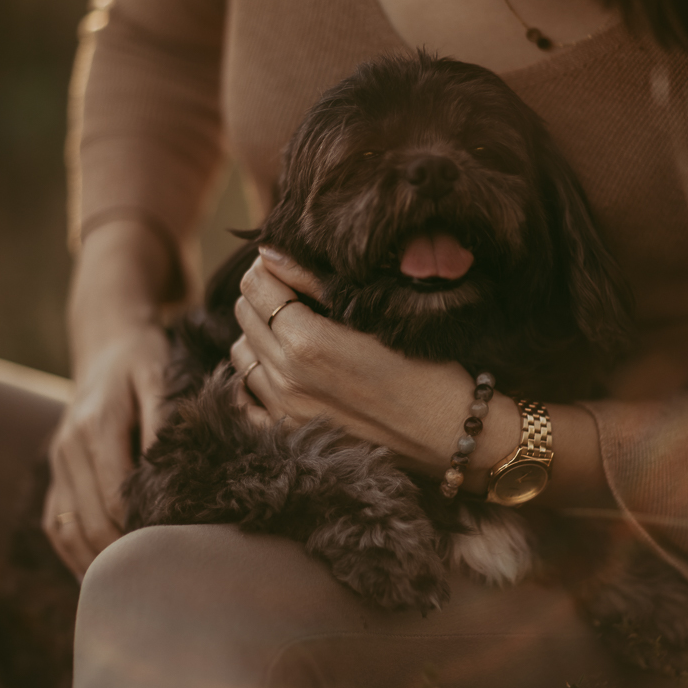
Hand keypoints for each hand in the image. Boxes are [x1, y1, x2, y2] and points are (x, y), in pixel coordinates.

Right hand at [45, 323, 170, 578]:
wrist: (104, 345)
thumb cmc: (141, 360)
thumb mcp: (158, 377)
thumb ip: (164, 418)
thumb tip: (172, 465)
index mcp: (95, 425)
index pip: (114, 494)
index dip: (142, 527)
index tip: (175, 550)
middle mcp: (69, 448)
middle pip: (90, 520)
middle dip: (122, 553)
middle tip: (161, 579)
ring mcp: (58, 464)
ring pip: (68, 529)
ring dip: (95, 561)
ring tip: (131, 587)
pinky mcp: (56, 474)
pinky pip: (56, 524)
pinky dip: (74, 553)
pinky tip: (102, 573)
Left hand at [230, 247, 520, 478]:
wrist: (447, 431)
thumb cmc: (425, 366)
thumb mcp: (377, 310)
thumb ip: (315, 282)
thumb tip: (270, 254)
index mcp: (307, 341)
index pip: (256, 284)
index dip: (268, 265)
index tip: (288, 264)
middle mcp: (286, 377)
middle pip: (244, 314)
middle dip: (262, 294)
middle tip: (292, 290)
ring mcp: (283, 409)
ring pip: (240, 355)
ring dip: (257, 333)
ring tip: (289, 327)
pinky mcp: (289, 433)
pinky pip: (245, 399)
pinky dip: (252, 377)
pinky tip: (277, 367)